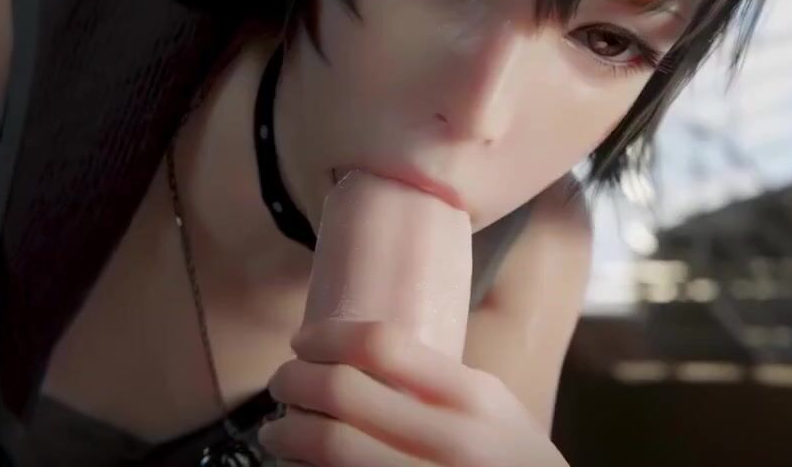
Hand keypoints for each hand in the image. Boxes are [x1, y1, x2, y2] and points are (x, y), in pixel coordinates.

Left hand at [258, 319, 568, 466]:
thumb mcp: (498, 412)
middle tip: (280, 382)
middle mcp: (454, 443)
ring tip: (277, 430)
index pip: (382, 345)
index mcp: (475, 398)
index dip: (327, 337)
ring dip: (286, 432)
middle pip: (342, 392)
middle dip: (293, 380)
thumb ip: (439, 385)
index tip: (302, 341)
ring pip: (327, 446)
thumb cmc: (514, 465)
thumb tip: (353, 356)